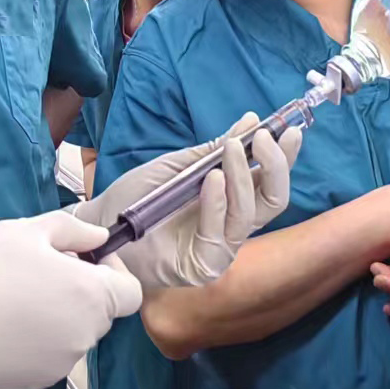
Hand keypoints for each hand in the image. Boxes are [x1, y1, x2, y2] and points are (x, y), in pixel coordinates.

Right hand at [0, 211, 141, 388]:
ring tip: (16, 299)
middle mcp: (86, 336)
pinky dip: (37, 342)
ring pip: (73, 335)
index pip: (130, 292)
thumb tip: (99, 239)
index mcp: (93, 296)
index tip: (83, 259)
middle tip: (39, 273)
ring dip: (58, 317)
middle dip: (80, 291)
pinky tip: (3, 327)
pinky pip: (49, 357)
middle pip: (100, 313)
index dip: (113, 271)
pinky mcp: (34, 385)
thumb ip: (75, 232)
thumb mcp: (28, 231)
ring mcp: (62, 366)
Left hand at [76, 114, 302, 286]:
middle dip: (274, 166)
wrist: (100, 221)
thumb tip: (251, 121)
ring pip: (250, 215)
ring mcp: (219, 250)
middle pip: (273, 202)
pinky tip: (212, 181)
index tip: (289, 130)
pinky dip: (218, 203)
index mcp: (230, 203)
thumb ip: (214, 150)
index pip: (269, 183)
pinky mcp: (201, 267)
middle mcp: (231, 227)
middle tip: (262, 138)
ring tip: (231, 149)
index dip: (284, 158)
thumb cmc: (137, 196)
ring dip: (243, 176)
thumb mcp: (180, 165)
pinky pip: (219, 235)